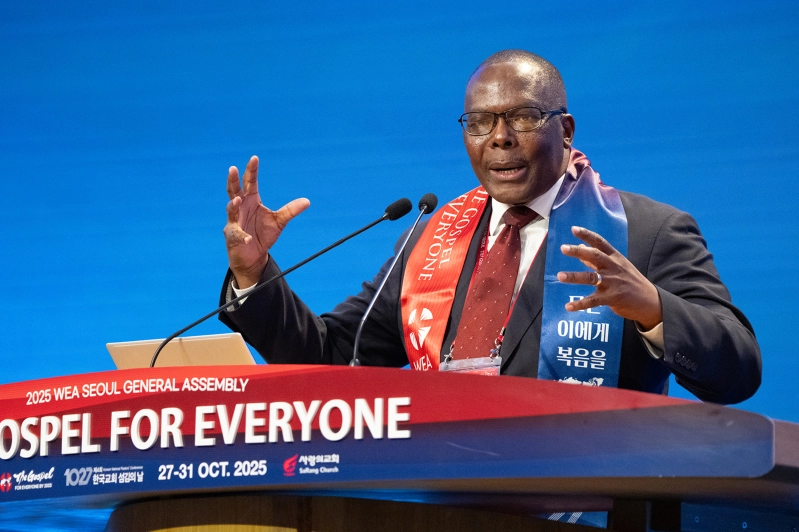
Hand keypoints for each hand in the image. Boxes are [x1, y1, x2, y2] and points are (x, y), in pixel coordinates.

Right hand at [223, 156, 309, 287]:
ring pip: (231, 210)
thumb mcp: (279, 221)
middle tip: (233, 168)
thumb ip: (290, 210)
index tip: (254, 158)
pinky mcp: (233, 237)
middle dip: (233, 180)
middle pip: (234, 191)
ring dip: (233, 205)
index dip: (251, 171)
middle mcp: (241, 208)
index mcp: (252, 200)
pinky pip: (236, 235)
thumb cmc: (262, 234)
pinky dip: (242, 236)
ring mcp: (234, 222)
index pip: (250, 182)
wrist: (254, 256)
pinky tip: (248, 238)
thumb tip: (307, 201)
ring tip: (238, 199)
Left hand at [556, 226, 661, 329]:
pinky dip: (580, 304)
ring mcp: (613, 283)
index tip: (573, 229)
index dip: (587, 235)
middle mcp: (613, 268)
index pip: (600, 243)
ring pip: (592, 278)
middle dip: (578, 252)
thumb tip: (580, 247)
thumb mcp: (618, 266)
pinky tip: (568, 307)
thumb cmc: (631, 282)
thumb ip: (597, 258)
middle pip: (595, 256)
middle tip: (563, 248)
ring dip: (575, 277)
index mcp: (615, 258)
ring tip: (560, 276)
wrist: (651, 302)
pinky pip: (593, 301)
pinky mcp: (613, 298)